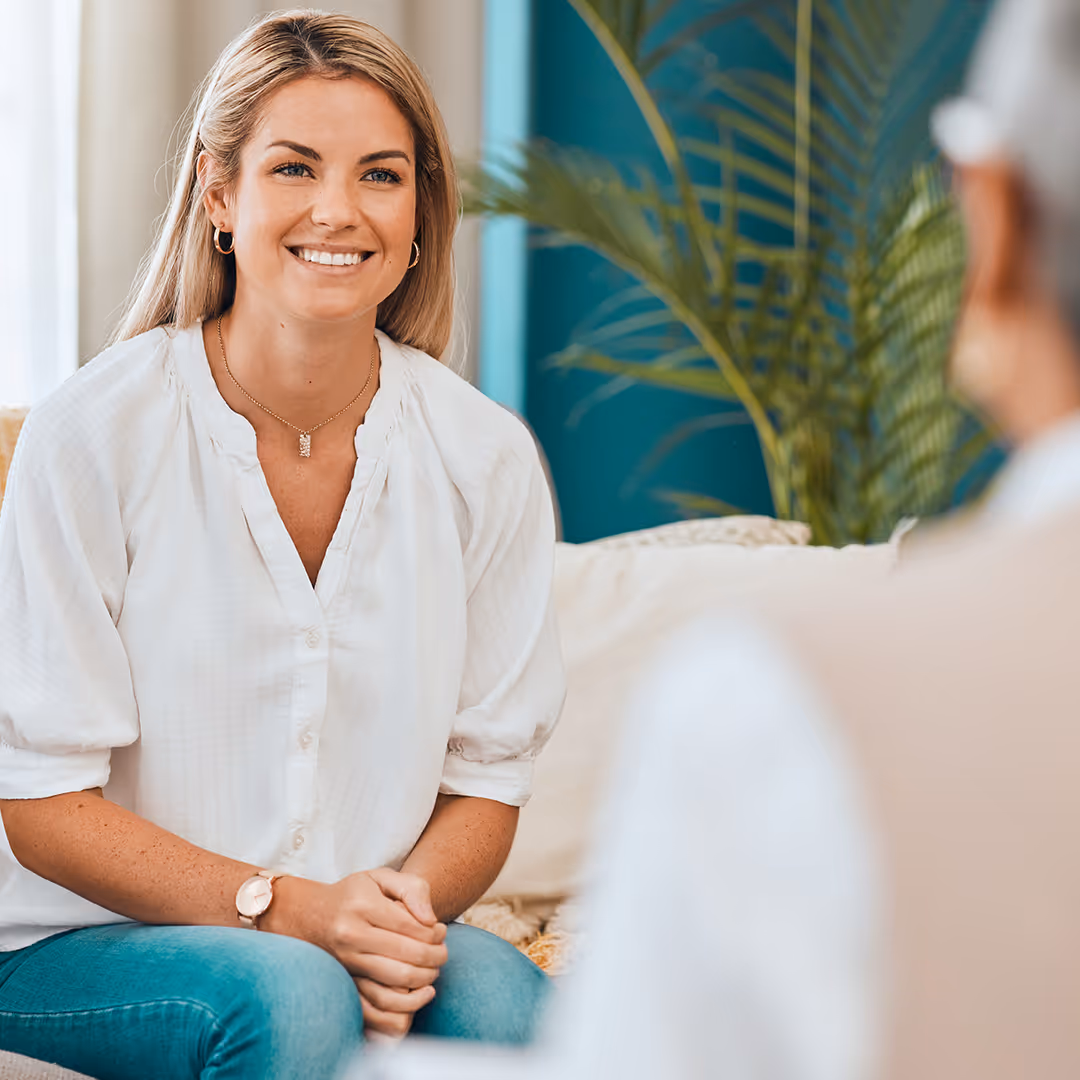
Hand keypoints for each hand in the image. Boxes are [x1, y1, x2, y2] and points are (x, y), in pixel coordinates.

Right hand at [354, 869, 444, 1039]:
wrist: (311, 915)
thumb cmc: (355, 893)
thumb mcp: (381, 877)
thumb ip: (412, 889)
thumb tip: (431, 920)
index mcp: (362, 905)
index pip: (410, 925)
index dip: (434, 932)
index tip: (442, 931)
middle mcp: (351, 934)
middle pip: (406, 954)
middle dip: (434, 956)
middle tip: (444, 953)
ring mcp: (346, 960)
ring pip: (396, 978)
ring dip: (424, 977)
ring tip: (434, 968)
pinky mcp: (347, 978)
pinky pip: (381, 996)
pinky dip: (406, 995)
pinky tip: (418, 986)